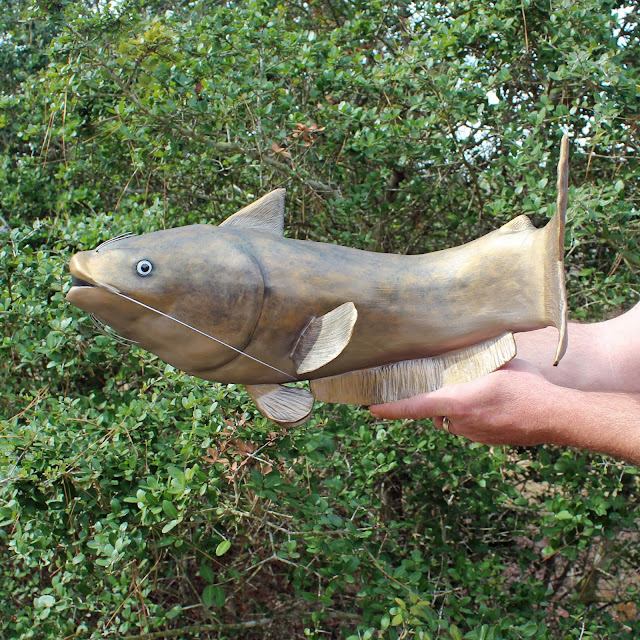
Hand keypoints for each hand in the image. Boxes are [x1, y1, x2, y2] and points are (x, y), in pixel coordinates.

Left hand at [370, 360, 557, 445]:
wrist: (554, 418)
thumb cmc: (527, 388)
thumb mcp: (498, 365)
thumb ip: (475, 360)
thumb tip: (464, 345)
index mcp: (458, 402)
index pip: (415, 406)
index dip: (390, 408)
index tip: (371, 409)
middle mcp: (460, 422)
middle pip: (433, 412)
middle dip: (433, 401)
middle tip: (440, 386)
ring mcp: (473, 435)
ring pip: (450, 421)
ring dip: (453, 409)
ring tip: (473, 393)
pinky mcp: (485, 441)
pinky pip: (467, 428)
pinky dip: (470, 417)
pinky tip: (488, 405)